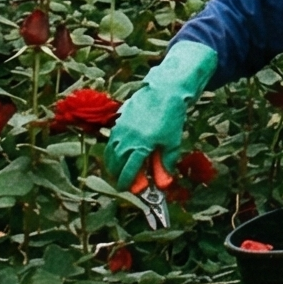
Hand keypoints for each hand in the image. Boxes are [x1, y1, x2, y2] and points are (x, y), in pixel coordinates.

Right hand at [104, 40, 217, 182]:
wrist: (164, 93)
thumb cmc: (171, 119)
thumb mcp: (172, 144)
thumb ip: (165, 164)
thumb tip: (163, 184)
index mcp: (140, 147)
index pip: (129, 171)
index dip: (128, 183)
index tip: (130, 190)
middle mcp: (126, 140)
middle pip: (116, 164)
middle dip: (119, 175)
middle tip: (125, 182)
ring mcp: (120, 130)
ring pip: (110, 153)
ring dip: (114, 164)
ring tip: (121, 170)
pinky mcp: (118, 122)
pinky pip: (111, 142)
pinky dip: (113, 152)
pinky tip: (120, 155)